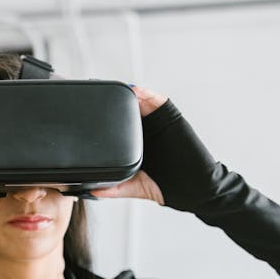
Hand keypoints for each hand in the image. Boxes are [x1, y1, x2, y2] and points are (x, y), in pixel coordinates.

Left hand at [88, 84, 167, 204]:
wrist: (194, 188)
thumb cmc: (169, 186)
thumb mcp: (136, 186)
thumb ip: (115, 188)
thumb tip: (92, 190)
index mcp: (137, 144)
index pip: (118, 126)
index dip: (103, 118)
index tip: (85, 111)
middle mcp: (146, 130)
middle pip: (126, 110)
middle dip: (111, 100)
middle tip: (93, 92)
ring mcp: (158, 122)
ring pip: (139, 102)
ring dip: (126, 94)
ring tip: (110, 88)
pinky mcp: (171, 117)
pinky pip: (157, 100)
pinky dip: (145, 93)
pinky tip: (133, 91)